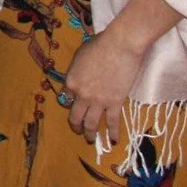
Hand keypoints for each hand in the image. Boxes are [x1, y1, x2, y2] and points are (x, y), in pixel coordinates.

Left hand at [64, 29, 146, 144]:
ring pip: (91, 124)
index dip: (68, 102)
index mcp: (71, 81)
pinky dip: (112, 133)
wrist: (120, 46)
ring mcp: (98, 101)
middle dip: (75, 126)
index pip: (65, 97)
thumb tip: (79, 75)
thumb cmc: (100, 45)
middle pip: (75, 116)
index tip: (72, 105)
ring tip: (90, 139)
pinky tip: (113, 141)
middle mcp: (81, 95)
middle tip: (77, 130)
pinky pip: (112, 122)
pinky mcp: (115, 103)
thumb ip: (76, 69)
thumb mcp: (80, 55)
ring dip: (89, 134)